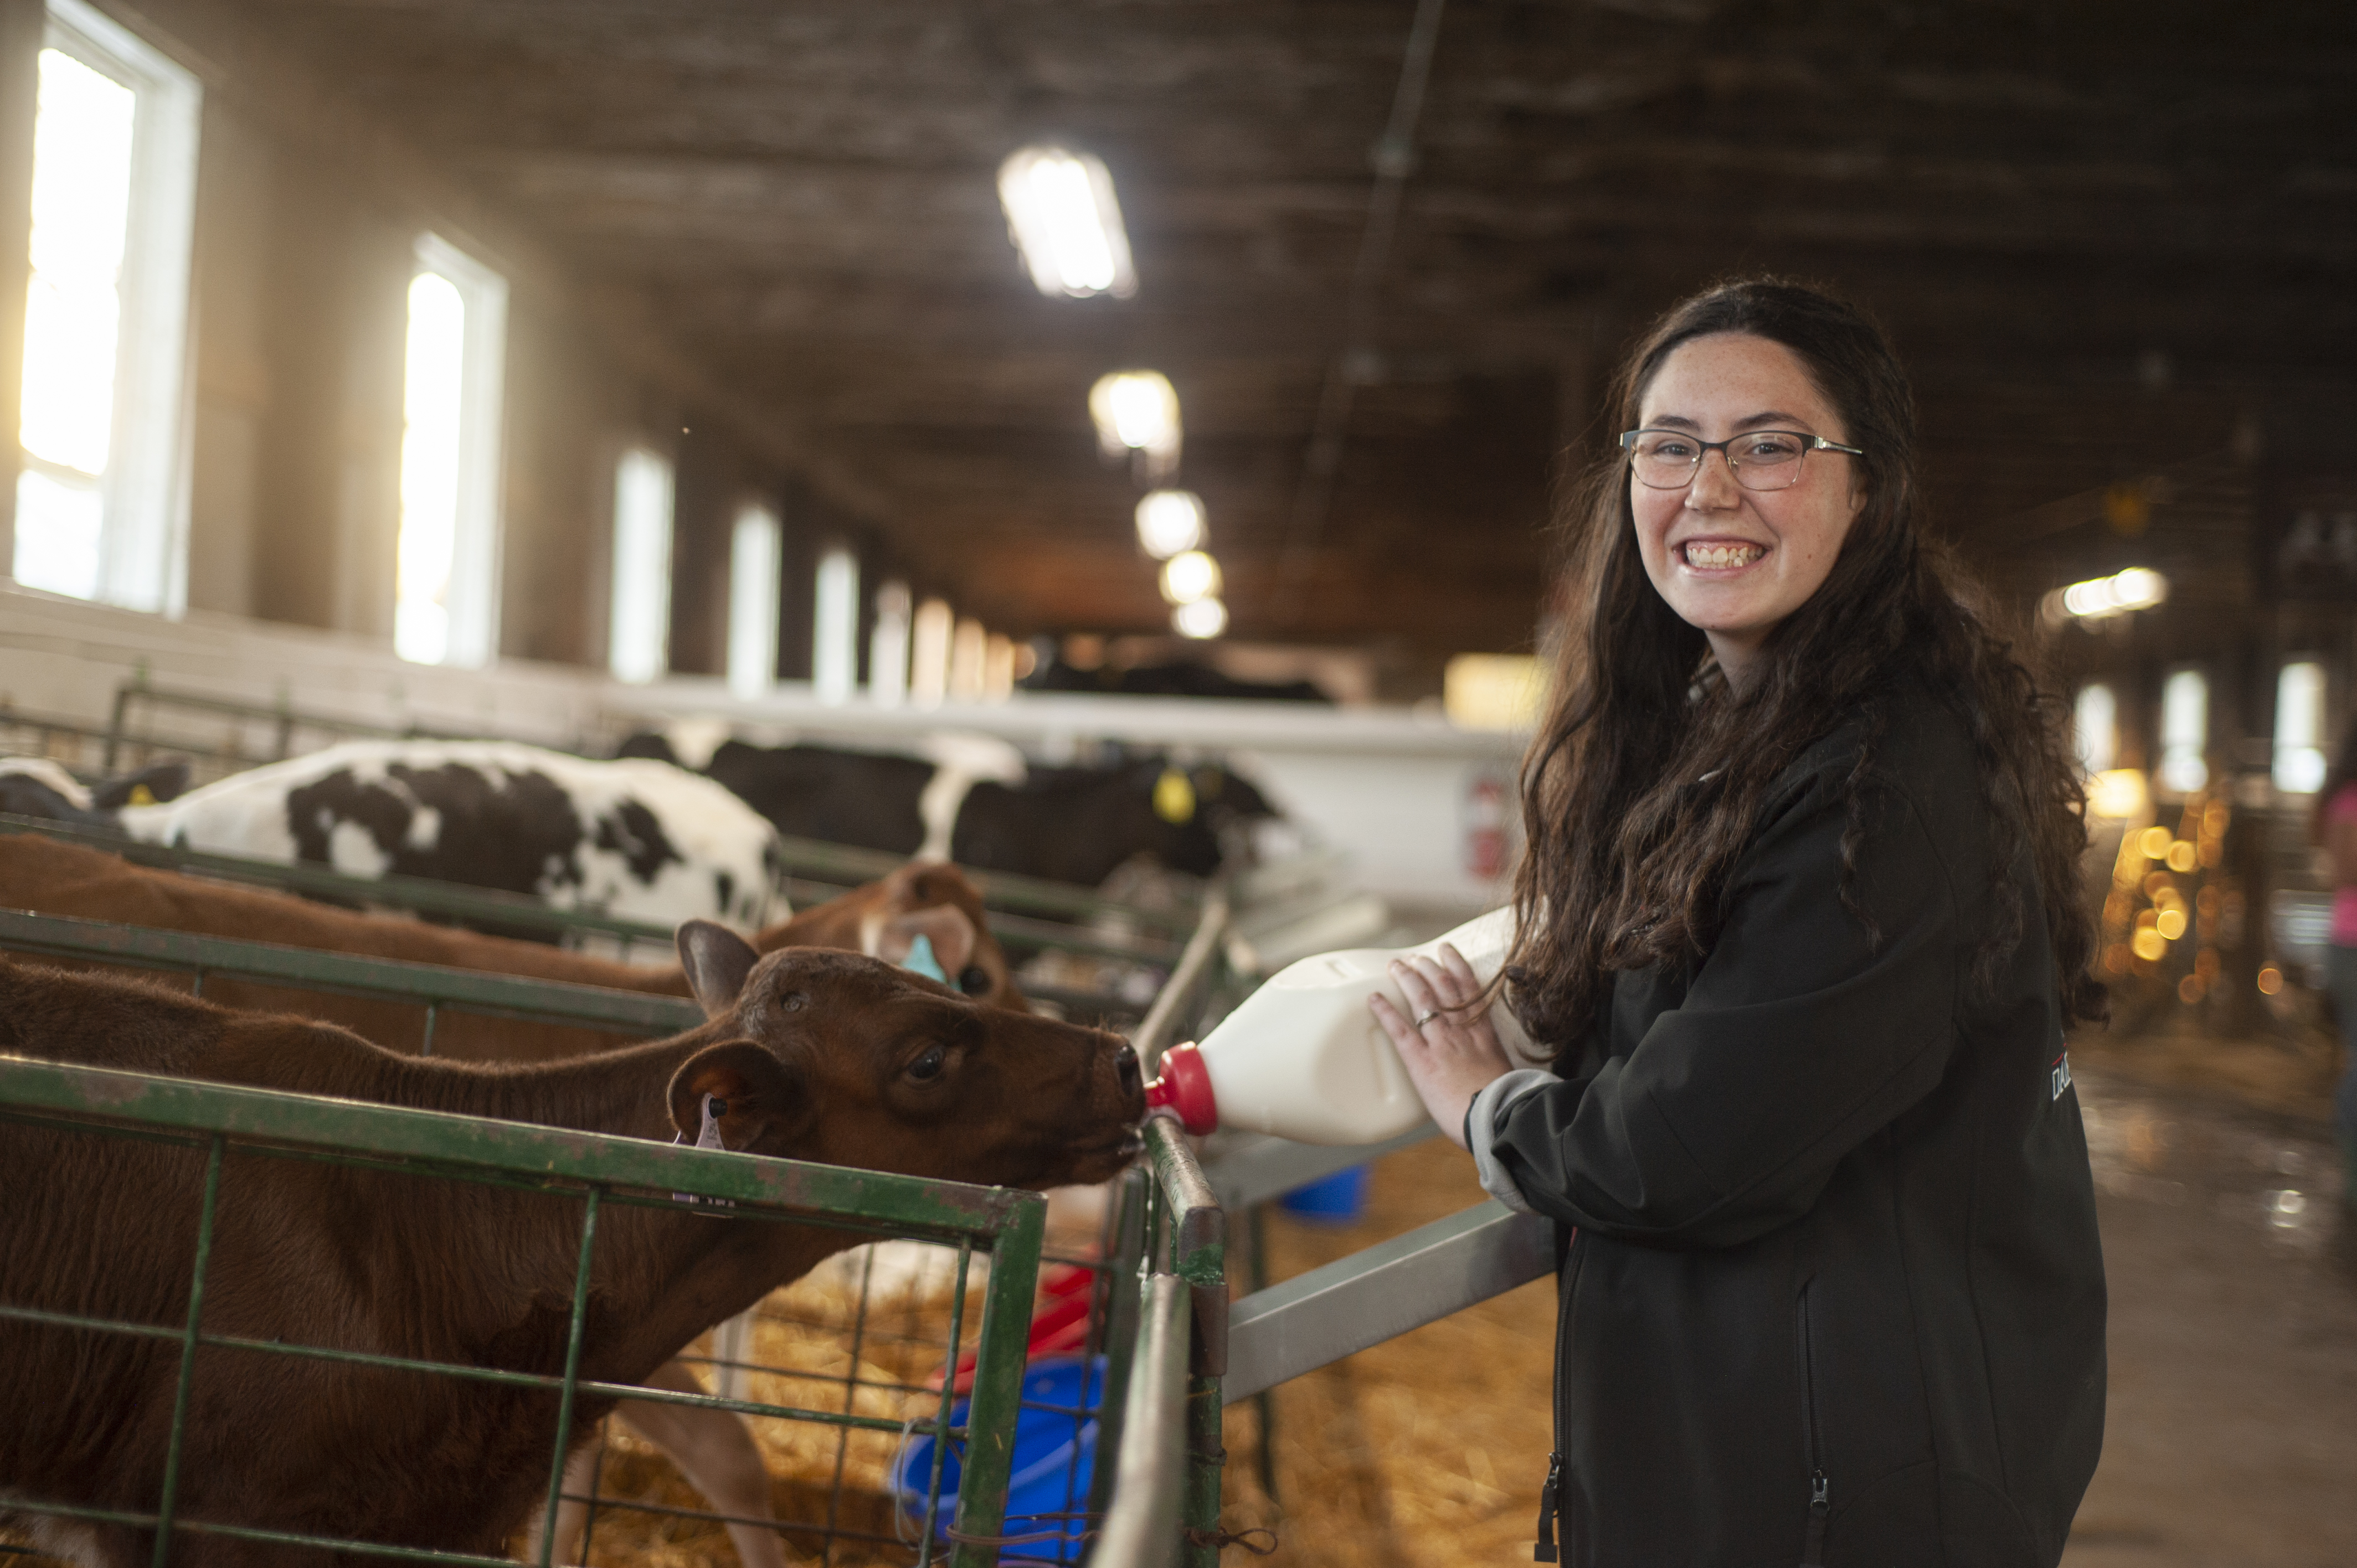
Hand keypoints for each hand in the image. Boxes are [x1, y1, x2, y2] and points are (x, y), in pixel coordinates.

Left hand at [1369, 943, 1512, 1149]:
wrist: (1500, 1119)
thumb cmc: (1506, 1106)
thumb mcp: (1506, 1076)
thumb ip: (1492, 1065)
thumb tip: (1486, 1073)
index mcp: (1484, 1035)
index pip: (1470, 991)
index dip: (1457, 967)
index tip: (1447, 954)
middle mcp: (1463, 1032)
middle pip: (1444, 988)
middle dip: (1429, 968)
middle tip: (1417, 958)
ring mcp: (1442, 1044)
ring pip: (1423, 1000)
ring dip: (1408, 978)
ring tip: (1396, 966)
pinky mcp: (1422, 1061)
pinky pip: (1400, 1030)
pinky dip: (1385, 1011)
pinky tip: (1374, 999)